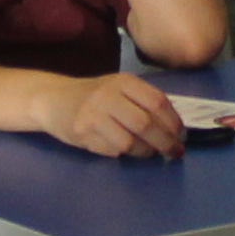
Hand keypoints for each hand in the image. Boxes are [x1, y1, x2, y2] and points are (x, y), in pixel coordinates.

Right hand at [35, 68, 187, 159]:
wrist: (52, 99)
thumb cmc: (92, 96)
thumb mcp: (118, 89)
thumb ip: (142, 102)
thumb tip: (174, 128)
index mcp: (123, 81)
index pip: (157, 101)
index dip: (174, 122)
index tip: (182, 135)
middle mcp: (108, 95)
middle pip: (146, 124)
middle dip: (166, 142)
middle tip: (175, 152)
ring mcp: (93, 115)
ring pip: (131, 142)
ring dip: (146, 152)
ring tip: (150, 152)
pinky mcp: (83, 133)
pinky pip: (113, 150)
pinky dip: (124, 154)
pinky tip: (124, 149)